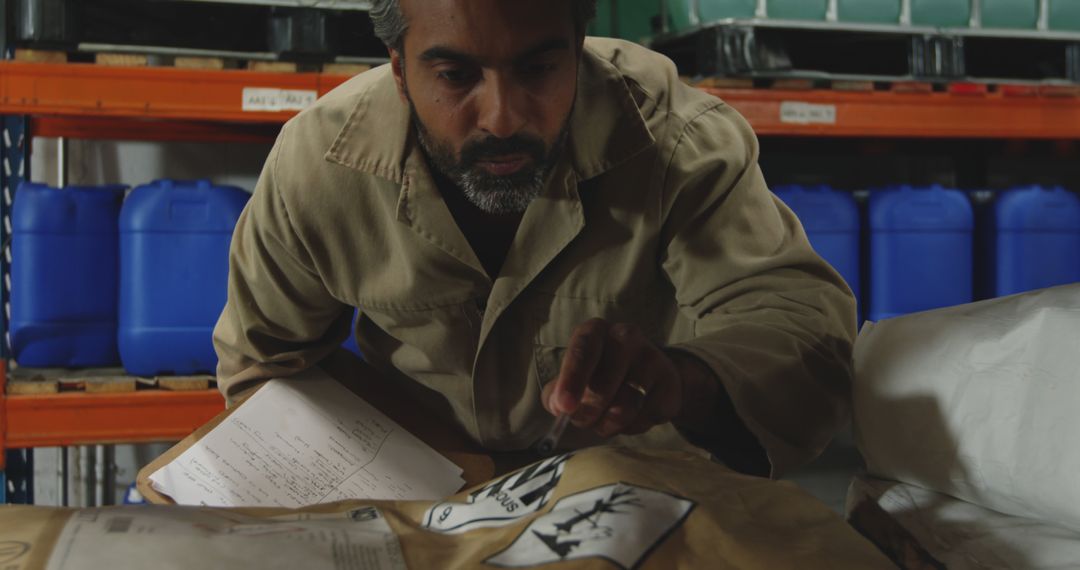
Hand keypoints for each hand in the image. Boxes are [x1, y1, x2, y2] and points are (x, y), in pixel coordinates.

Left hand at [541, 318, 684, 436]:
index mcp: (594, 331)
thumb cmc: (600, 377)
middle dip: (588, 413)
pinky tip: (631, 418)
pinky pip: (646, 417)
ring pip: (625, 406)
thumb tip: (558, 406)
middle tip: (584, 421)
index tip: (564, 407)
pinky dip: (633, 427)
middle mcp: (624, 336)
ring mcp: (651, 356)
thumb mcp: (572, 379)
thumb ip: (556, 394)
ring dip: (609, 424)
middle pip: (603, 385)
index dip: (572, 380)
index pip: (582, 350)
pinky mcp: (670, 381)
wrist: (649, 378)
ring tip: (606, 420)